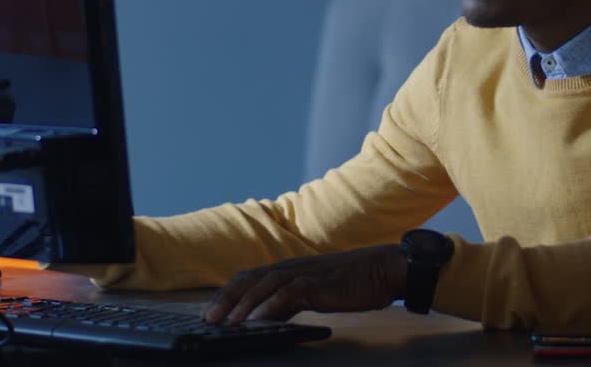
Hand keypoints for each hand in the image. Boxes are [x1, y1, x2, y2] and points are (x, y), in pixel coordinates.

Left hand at [201, 244, 406, 324]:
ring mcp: (304, 273)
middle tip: (207, 319)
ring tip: (227, 323)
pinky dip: (272, 305)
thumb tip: (268, 316)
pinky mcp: (318, 282)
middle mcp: (291, 267)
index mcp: (289, 269)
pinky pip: (290, 293)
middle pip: (249, 279)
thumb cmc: (353, 282)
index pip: (249, 277)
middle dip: (226, 299)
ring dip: (243, 304)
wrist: (383, 269)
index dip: (228, 293)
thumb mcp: (315, 292)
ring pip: (264, 285)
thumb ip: (291, 300)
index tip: (210, 311)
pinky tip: (260, 318)